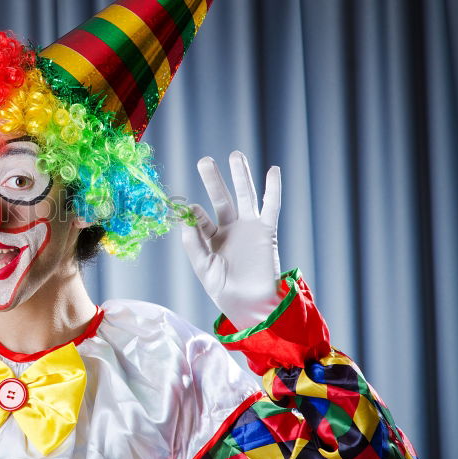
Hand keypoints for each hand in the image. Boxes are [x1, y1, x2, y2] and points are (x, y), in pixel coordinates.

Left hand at [181, 150, 282, 329]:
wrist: (250, 304)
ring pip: (244, 196)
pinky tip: (273, 170)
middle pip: (221, 198)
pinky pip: (271, 206)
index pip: (199, 217)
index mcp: (211, 238)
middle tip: (204, 160)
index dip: (191, 212)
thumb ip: (192, 243)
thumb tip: (184, 219)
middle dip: (213, 180)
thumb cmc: (224, 289)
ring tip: (235, 154)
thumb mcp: (203, 266)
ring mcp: (248, 228)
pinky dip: (273, 189)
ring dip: (240, 175)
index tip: (186, 209)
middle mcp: (229, 229)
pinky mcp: (266, 231)